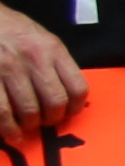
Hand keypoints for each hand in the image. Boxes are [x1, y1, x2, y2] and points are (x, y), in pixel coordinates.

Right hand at [0, 2, 81, 128]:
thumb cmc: (11, 30)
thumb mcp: (40, 38)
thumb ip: (54, 63)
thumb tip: (67, 96)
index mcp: (52, 49)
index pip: (77, 87)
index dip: (75, 107)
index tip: (67, 113)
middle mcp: (33, 58)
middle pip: (55, 102)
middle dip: (51, 119)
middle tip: (44, 121)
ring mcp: (8, 68)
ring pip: (29, 111)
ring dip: (28, 126)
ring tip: (25, 128)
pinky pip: (2, 111)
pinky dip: (8, 128)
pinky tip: (11, 134)